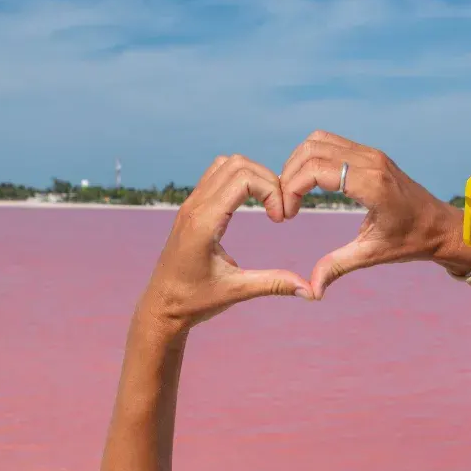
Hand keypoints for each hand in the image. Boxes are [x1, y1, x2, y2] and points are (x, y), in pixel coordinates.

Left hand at [137, 155, 311, 332]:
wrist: (160, 306)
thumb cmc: (193, 301)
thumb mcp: (236, 291)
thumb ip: (273, 284)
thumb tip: (311, 291)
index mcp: (204, 223)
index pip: (243, 179)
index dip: (271, 190)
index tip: (280, 219)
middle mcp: (194, 206)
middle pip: (238, 164)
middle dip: (267, 180)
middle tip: (279, 211)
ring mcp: (190, 204)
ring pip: (226, 164)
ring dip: (253, 176)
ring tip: (268, 204)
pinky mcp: (191, 207)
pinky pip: (216, 175)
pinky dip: (240, 180)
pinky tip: (251, 204)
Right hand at [280, 131, 470, 297]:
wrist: (441, 227)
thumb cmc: (412, 241)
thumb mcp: (373, 255)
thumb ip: (337, 266)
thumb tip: (311, 290)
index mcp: (371, 184)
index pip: (315, 169)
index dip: (291, 189)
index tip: (288, 215)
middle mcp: (370, 161)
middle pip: (311, 149)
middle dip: (289, 175)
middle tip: (285, 205)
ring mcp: (371, 154)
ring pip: (318, 141)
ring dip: (298, 164)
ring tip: (293, 194)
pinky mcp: (371, 155)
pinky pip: (331, 144)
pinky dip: (312, 159)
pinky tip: (310, 185)